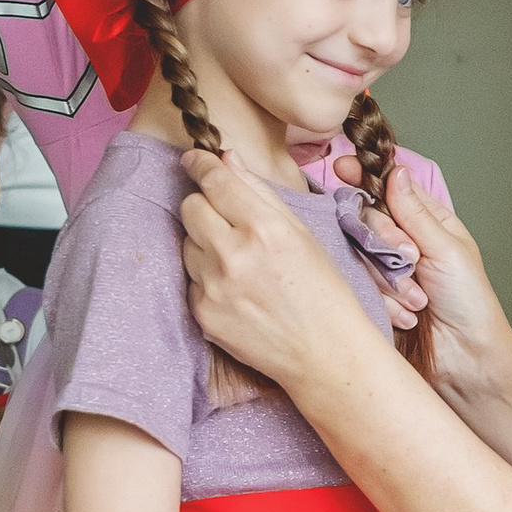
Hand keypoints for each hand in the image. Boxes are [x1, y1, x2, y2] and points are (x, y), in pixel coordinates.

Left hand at [179, 150, 377, 399]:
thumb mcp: (302, 232)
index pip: (215, 181)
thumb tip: (226, 158)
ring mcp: (213, 287)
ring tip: (238, 262)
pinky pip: (191, 278)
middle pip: (190, 206)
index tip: (194, 159)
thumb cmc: (323, 290)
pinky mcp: (201, 314)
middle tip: (226, 218)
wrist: (325, 353)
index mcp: (265, 228)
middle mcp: (234, 254)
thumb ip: (260, 192)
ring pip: (187, 242)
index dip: (201, 164)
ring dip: (205, 244)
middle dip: (204, 205)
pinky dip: (206, 277)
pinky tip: (235, 289)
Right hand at [370, 170, 509, 408]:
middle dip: (386, 239)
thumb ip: (416, 213)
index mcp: (426, 221)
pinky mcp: (367, 297)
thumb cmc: (469, 303)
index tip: (344, 167)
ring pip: (356, 252)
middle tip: (410, 259)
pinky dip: (383, 301)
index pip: (388, 187)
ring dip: (389, 279)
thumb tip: (395, 171)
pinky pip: (354, 285)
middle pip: (366, 217)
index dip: (365, 176)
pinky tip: (405, 317)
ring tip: (417, 300)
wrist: (463, 359)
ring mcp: (380, 268)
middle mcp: (399, 240)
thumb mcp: (448, 250)